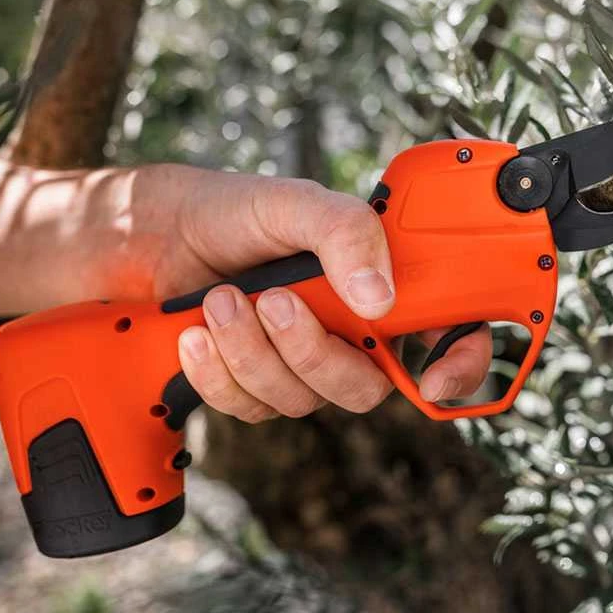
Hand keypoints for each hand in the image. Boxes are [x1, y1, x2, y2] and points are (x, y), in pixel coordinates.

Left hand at [161, 169, 491, 421]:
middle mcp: (346, 332)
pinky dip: (218, 373)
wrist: (154, 234)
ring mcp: (299, 364)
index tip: (431, 379)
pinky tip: (196, 334)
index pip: (445, 334)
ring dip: (252, 353)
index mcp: (376, 282)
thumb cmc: (229, 211)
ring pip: (301, 401)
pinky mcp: (252, 386)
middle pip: (365, 388)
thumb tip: (379, 298)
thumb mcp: (293, 204)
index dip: (457, 366)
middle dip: (312, 353)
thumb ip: (345, 234)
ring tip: (220, 300)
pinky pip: (250, 409)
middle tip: (273, 301)